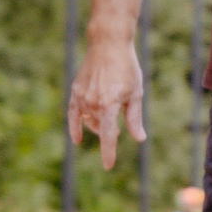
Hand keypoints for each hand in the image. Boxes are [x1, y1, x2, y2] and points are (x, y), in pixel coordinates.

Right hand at [66, 29, 146, 169]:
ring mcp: (82, 97)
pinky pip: (73, 114)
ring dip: (98, 126)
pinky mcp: (75, 91)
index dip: (108, 153)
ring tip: (108, 120)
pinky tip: (77, 138)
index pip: (108, 136)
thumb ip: (134, 118)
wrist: (108, 45)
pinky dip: (75, 126)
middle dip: (110, 132)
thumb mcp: (135, 93)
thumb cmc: (126, 68)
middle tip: (119, 129)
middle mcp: (93, 103)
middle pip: (100, 128)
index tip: (107, 166)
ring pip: (89, 121)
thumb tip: (138, 139)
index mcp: (110, 104)